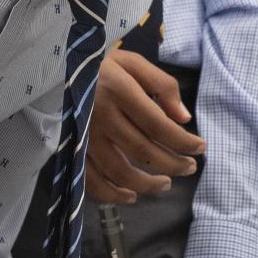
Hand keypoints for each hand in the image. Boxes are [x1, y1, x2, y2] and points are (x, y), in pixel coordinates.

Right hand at [85, 49, 204, 202]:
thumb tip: (184, 118)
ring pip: (120, 171)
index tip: (200, 147)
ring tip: (166, 183)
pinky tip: (131, 195)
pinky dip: (112, 194)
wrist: (56, 70)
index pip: (158, 124)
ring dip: (147, 184)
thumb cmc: (102, 66)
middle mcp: (100, 115)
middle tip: (189, 167)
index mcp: (118, 90)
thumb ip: (163, 86)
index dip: (182, 141)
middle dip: (172, 164)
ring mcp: (84, 135)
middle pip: (143, 151)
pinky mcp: (74, 148)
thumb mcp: (133, 63)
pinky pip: (92, 180)